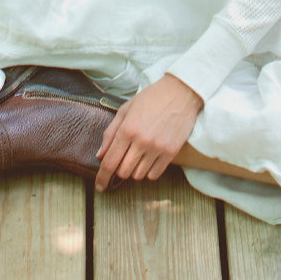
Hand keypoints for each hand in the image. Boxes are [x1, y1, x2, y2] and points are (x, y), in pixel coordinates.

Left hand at [96, 75, 202, 190]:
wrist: (180, 92)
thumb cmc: (151, 98)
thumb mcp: (125, 110)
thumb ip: (110, 133)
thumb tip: (100, 155)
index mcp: (127, 129)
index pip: (110, 162)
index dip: (102, 177)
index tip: (99, 186)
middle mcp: (141, 141)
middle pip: (123, 172)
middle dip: (119, 169)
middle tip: (123, 159)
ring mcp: (157, 148)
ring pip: (138, 175)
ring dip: (134, 169)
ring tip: (138, 155)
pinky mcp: (171, 152)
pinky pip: (155, 174)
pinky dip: (149, 171)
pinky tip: (149, 159)